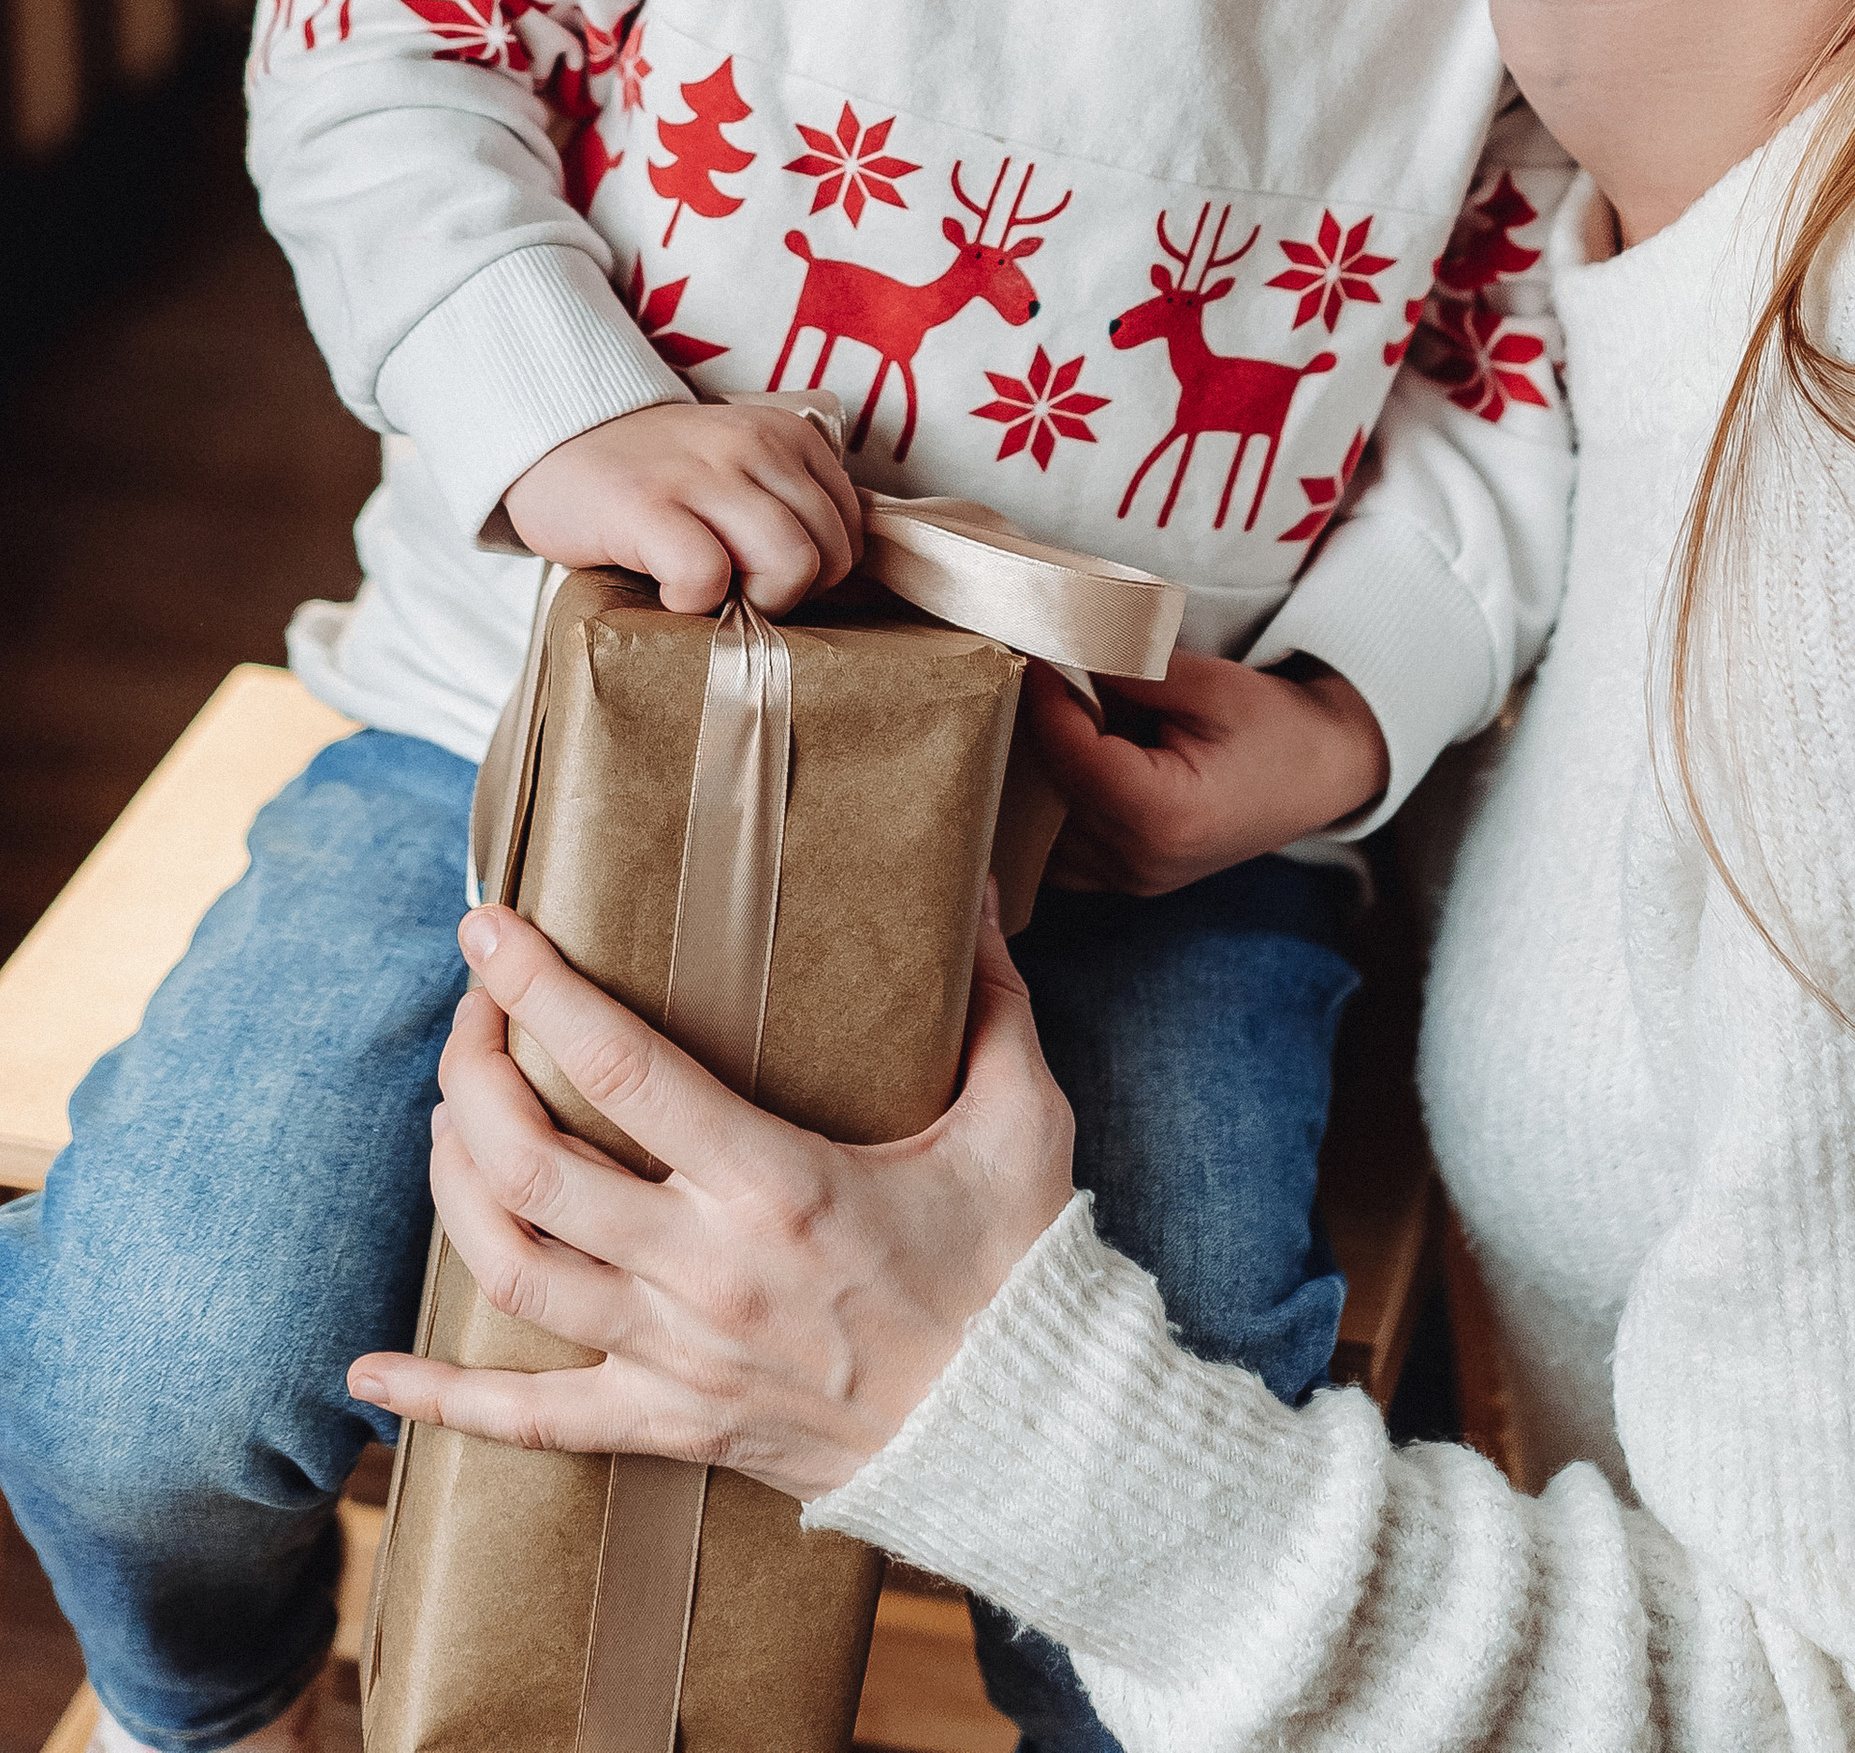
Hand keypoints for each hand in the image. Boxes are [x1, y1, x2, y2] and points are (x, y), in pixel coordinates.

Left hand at [349, 894, 1074, 1499]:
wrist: (1025, 1435)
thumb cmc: (1019, 1266)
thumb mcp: (1020, 1113)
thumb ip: (991, 991)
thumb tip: (970, 879)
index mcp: (779, 1182)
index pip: (623, 1071)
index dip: (541, 992)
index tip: (489, 927)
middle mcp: (706, 1269)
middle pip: (533, 1164)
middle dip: (474, 1072)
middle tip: (474, 1011)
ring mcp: (678, 1356)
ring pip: (513, 1270)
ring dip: (457, 1184)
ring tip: (450, 1116)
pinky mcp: (672, 1425)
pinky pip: (532, 1423)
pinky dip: (441, 1399)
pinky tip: (370, 1369)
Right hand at [502, 401, 861, 614]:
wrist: (558, 440)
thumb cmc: (658, 475)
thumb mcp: (741, 468)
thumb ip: (787, 503)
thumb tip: (833, 578)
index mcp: (788, 437)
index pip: (851, 531)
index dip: (817, 573)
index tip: (765, 574)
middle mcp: (756, 445)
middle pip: (830, 553)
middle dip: (791, 594)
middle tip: (737, 594)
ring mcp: (703, 473)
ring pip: (788, 563)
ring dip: (752, 605)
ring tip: (707, 594)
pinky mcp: (646, 506)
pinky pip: (707, 576)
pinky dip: (692, 602)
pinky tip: (666, 590)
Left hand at [1031, 651, 1387, 894]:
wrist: (1320, 777)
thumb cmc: (1276, 728)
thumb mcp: (1210, 684)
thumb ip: (1131, 670)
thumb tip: (1064, 646)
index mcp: (1164, 816)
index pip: (1071, 756)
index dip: (1044, 701)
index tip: (1033, 653)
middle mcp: (1140, 861)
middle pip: (1051, 792)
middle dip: (1035, 730)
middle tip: (1031, 673)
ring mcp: (1132, 880)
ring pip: (1044, 827)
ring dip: (1037, 770)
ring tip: (1047, 713)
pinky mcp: (1129, 879)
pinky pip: (1060, 851)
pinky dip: (1050, 807)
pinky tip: (1060, 760)